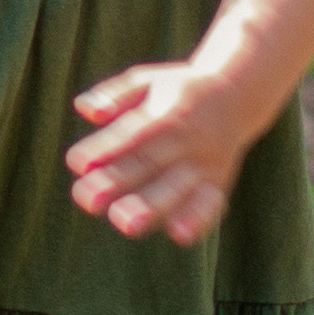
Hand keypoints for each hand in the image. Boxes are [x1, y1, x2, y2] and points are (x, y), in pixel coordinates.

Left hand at [66, 61, 248, 246]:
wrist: (237, 95)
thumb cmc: (177, 90)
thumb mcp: (146, 80)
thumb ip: (114, 94)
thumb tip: (84, 108)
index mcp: (167, 111)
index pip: (132, 132)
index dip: (105, 148)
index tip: (76, 163)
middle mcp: (188, 139)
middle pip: (149, 163)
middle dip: (118, 182)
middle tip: (88, 200)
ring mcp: (205, 163)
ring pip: (176, 188)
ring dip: (152, 207)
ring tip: (124, 223)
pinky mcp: (218, 184)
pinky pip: (210, 203)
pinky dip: (197, 219)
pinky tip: (179, 235)